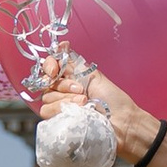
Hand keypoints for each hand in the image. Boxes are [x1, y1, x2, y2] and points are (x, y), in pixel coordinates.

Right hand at [36, 62, 156, 164]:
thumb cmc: (112, 99)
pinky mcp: (58, 122)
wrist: (120, 121)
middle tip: (82, 90)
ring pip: (46, 98)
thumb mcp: (93, 75)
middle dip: (64, 85)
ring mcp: (59, 107)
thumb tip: (62, 44)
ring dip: (66, 98)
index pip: (48, 67)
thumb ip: (74, 62)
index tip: (55, 69)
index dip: (49, 66)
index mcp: (69, 78)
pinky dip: (61, 109)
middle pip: (46, 83)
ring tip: (85, 102)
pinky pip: (47, 111)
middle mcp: (61, 91)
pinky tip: (78, 111)